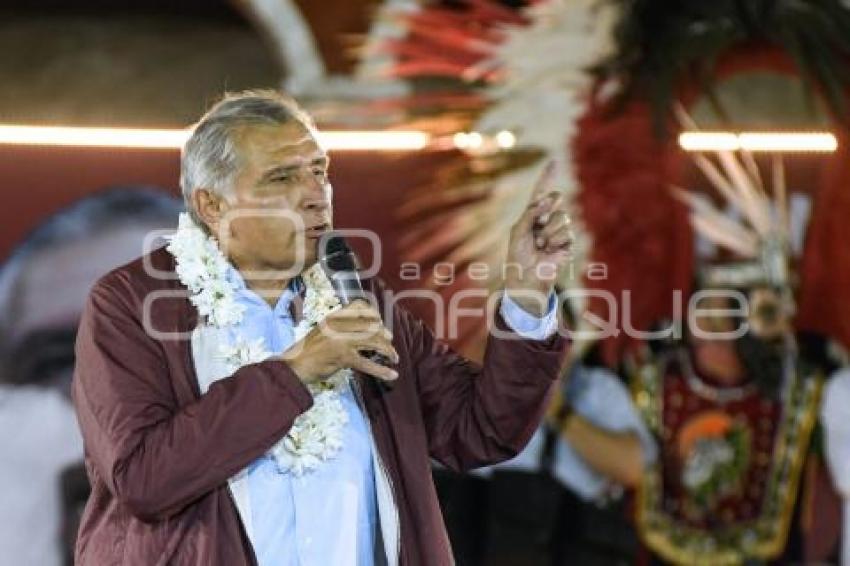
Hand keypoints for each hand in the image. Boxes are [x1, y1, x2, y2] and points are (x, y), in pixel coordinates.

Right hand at [279, 301, 399, 384]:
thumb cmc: (309, 351)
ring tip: (394, 358)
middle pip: (370, 325)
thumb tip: (365, 331)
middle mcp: (339, 325)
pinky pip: (367, 363)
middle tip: (389, 344)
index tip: (380, 322)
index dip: (374, 313)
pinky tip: (391, 374)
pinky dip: (381, 370)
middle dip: (384, 335)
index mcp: (334, 317)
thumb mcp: (323, 331)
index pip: (359, 306)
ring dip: (387, 351)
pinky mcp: (343, 357)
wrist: (294, 366)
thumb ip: (341, 328)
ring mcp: (341, 340)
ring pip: (373, 341)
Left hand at [505, 161, 573, 315]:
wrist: (526, 277)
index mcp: (534, 213)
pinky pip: (566, 233)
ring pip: (563, 217)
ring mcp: (559, 230)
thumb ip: (530, 213)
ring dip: (548, 232)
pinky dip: (554, 242)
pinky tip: (548, 251)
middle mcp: (548, 218)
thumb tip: (548, 201)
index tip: (554, 161)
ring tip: (541, 245)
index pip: (541, 191)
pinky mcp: (568, 242)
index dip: (548, 176)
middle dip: (546, 209)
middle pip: (556, 198)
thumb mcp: (518, 230)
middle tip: (538, 226)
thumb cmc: (518, 255)